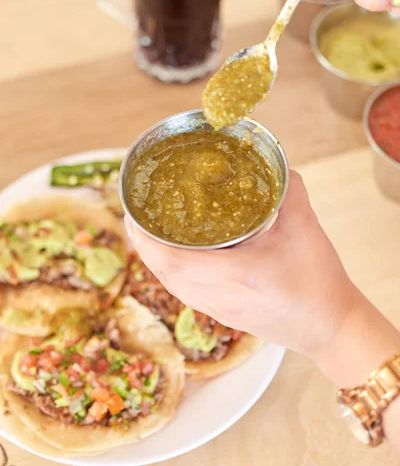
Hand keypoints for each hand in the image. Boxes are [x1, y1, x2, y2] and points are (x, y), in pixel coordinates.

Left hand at [126, 171, 358, 358]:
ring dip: (153, 258)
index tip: (133, 212)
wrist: (332, 328)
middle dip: (141, 244)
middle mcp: (218, 296)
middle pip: (162, 273)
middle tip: (134, 213)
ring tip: (148, 231)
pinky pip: (184, 292)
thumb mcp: (306, 228)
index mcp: (234, 274)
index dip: (144, 238)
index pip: (171, 261)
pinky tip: (175, 255)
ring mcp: (218, 310)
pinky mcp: (223, 315)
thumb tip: (276, 165)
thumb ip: (288, 190)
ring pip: (171, 285)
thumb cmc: (319, 282)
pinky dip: (170, 271)